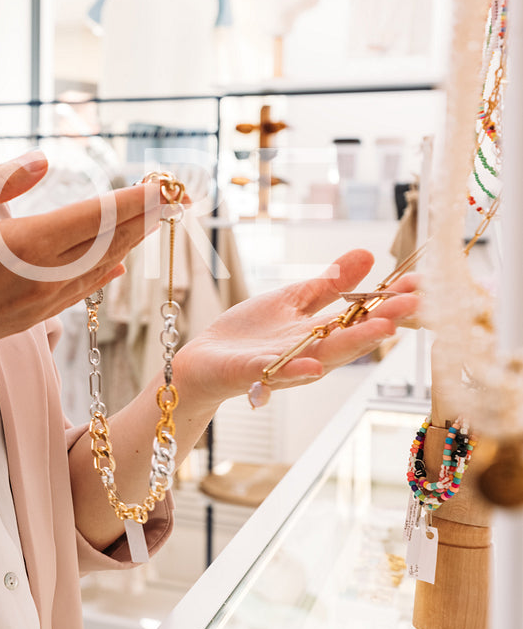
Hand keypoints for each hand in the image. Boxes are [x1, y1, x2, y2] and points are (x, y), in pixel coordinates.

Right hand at [0, 154, 163, 368]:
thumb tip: (43, 162)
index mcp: (27, 245)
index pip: (97, 216)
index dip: (136, 199)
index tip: (165, 184)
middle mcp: (45, 275)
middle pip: (110, 240)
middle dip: (146, 216)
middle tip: (177, 193)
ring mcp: (43, 301)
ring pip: (101, 265)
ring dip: (132, 240)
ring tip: (156, 218)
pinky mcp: (34, 317)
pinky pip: (83, 289)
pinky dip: (106, 269)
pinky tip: (119, 262)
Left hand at [171, 248, 420, 409]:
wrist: (206, 360)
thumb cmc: (251, 333)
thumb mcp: (292, 299)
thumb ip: (329, 283)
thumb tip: (367, 254)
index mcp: (322, 332)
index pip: (362, 315)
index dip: (391, 301)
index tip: (422, 284)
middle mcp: (312, 352)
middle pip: (353, 336)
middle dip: (385, 319)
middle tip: (418, 303)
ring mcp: (286, 364)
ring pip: (325, 355)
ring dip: (354, 343)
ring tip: (384, 329)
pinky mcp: (255, 374)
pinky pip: (278, 373)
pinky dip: (296, 371)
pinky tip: (314, 365)